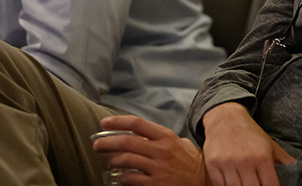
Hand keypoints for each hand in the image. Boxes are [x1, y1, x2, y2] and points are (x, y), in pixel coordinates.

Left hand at [93, 115, 207, 185]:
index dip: (117, 121)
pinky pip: (132, 179)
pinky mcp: (156, 184)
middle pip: (126, 142)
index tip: (104, 122)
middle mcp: (160, 151)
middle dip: (107, 143)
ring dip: (113, 161)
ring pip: (126, 161)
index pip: (137, 124)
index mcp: (165, 137)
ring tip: (110, 161)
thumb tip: (143, 135)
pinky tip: (120, 176)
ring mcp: (157, 168)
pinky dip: (122, 177)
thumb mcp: (180, 143)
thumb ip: (161, 138)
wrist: (204, 182)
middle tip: (97, 145)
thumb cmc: (192, 162)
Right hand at [201, 102, 294, 185]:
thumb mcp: (269, 144)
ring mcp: (227, 163)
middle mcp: (245, 161)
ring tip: (244, 183)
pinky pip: (219, 185)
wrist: (225, 118)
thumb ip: (284, 160)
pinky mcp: (213, 164)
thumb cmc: (249, 133)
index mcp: (262, 157)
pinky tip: (231, 182)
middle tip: (255, 185)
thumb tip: (299, 169)